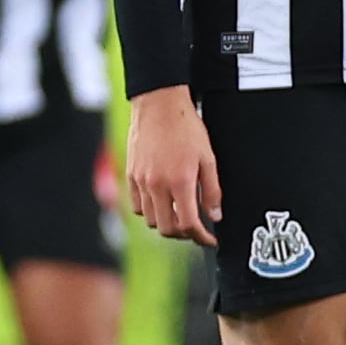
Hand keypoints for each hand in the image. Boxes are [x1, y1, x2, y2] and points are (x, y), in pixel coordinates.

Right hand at [126, 84, 218, 243]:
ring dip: (166, 223)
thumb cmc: (186, 127)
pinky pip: (137, 206)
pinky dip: (150, 211)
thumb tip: (215, 215)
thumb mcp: (208, 157)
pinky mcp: (130, 175)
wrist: (158, 105)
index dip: (201, 237)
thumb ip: (212, 190)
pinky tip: (161, 203)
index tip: (210, 239)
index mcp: (179, 181)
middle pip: (167, 229)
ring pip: (151, 220)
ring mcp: (140, 182)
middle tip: (196, 229)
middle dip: (184, 234)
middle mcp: (157, 185)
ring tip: (178, 215)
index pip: (188, 224)